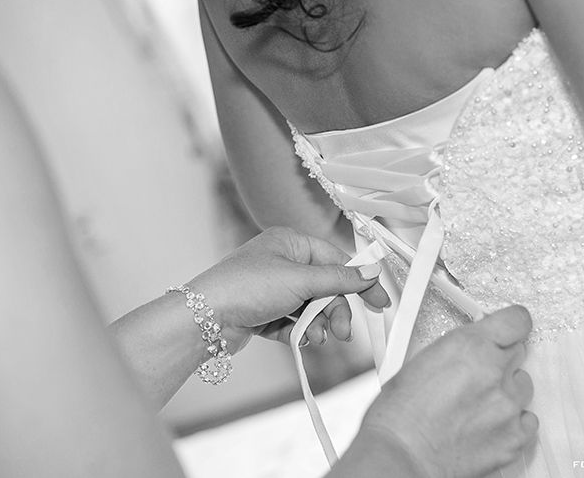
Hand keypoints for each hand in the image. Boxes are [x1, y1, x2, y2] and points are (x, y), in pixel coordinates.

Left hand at [188, 226, 389, 350]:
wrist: (202, 319)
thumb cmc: (246, 287)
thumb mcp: (301, 280)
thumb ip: (339, 279)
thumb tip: (371, 271)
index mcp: (291, 242)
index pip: (337, 260)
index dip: (359, 282)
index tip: (380, 302)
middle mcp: (282, 262)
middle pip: (325, 287)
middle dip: (335, 310)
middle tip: (344, 332)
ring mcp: (271, 288)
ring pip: (310, 307)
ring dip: (318, 324)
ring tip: (316, 338)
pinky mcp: (263, 312)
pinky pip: (293, 322)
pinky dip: (300, 332)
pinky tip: (301, 340)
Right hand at [351, 305, 536, 477]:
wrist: (401, 455)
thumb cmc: (399, 414)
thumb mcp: (421, 360)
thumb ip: (457, 349)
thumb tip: (470, 347)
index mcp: (471, 346)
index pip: (516, 320)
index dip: (511, 324)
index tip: (507, 329)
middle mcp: (495, 372)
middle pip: (519, 351)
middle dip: (500, 359)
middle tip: (478, 372)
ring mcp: (508, 406)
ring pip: (524, 385)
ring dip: (506, 390)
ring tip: (478, 403)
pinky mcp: (514, 437)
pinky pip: (528, 420)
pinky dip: (513, 420)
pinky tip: (490, 423)